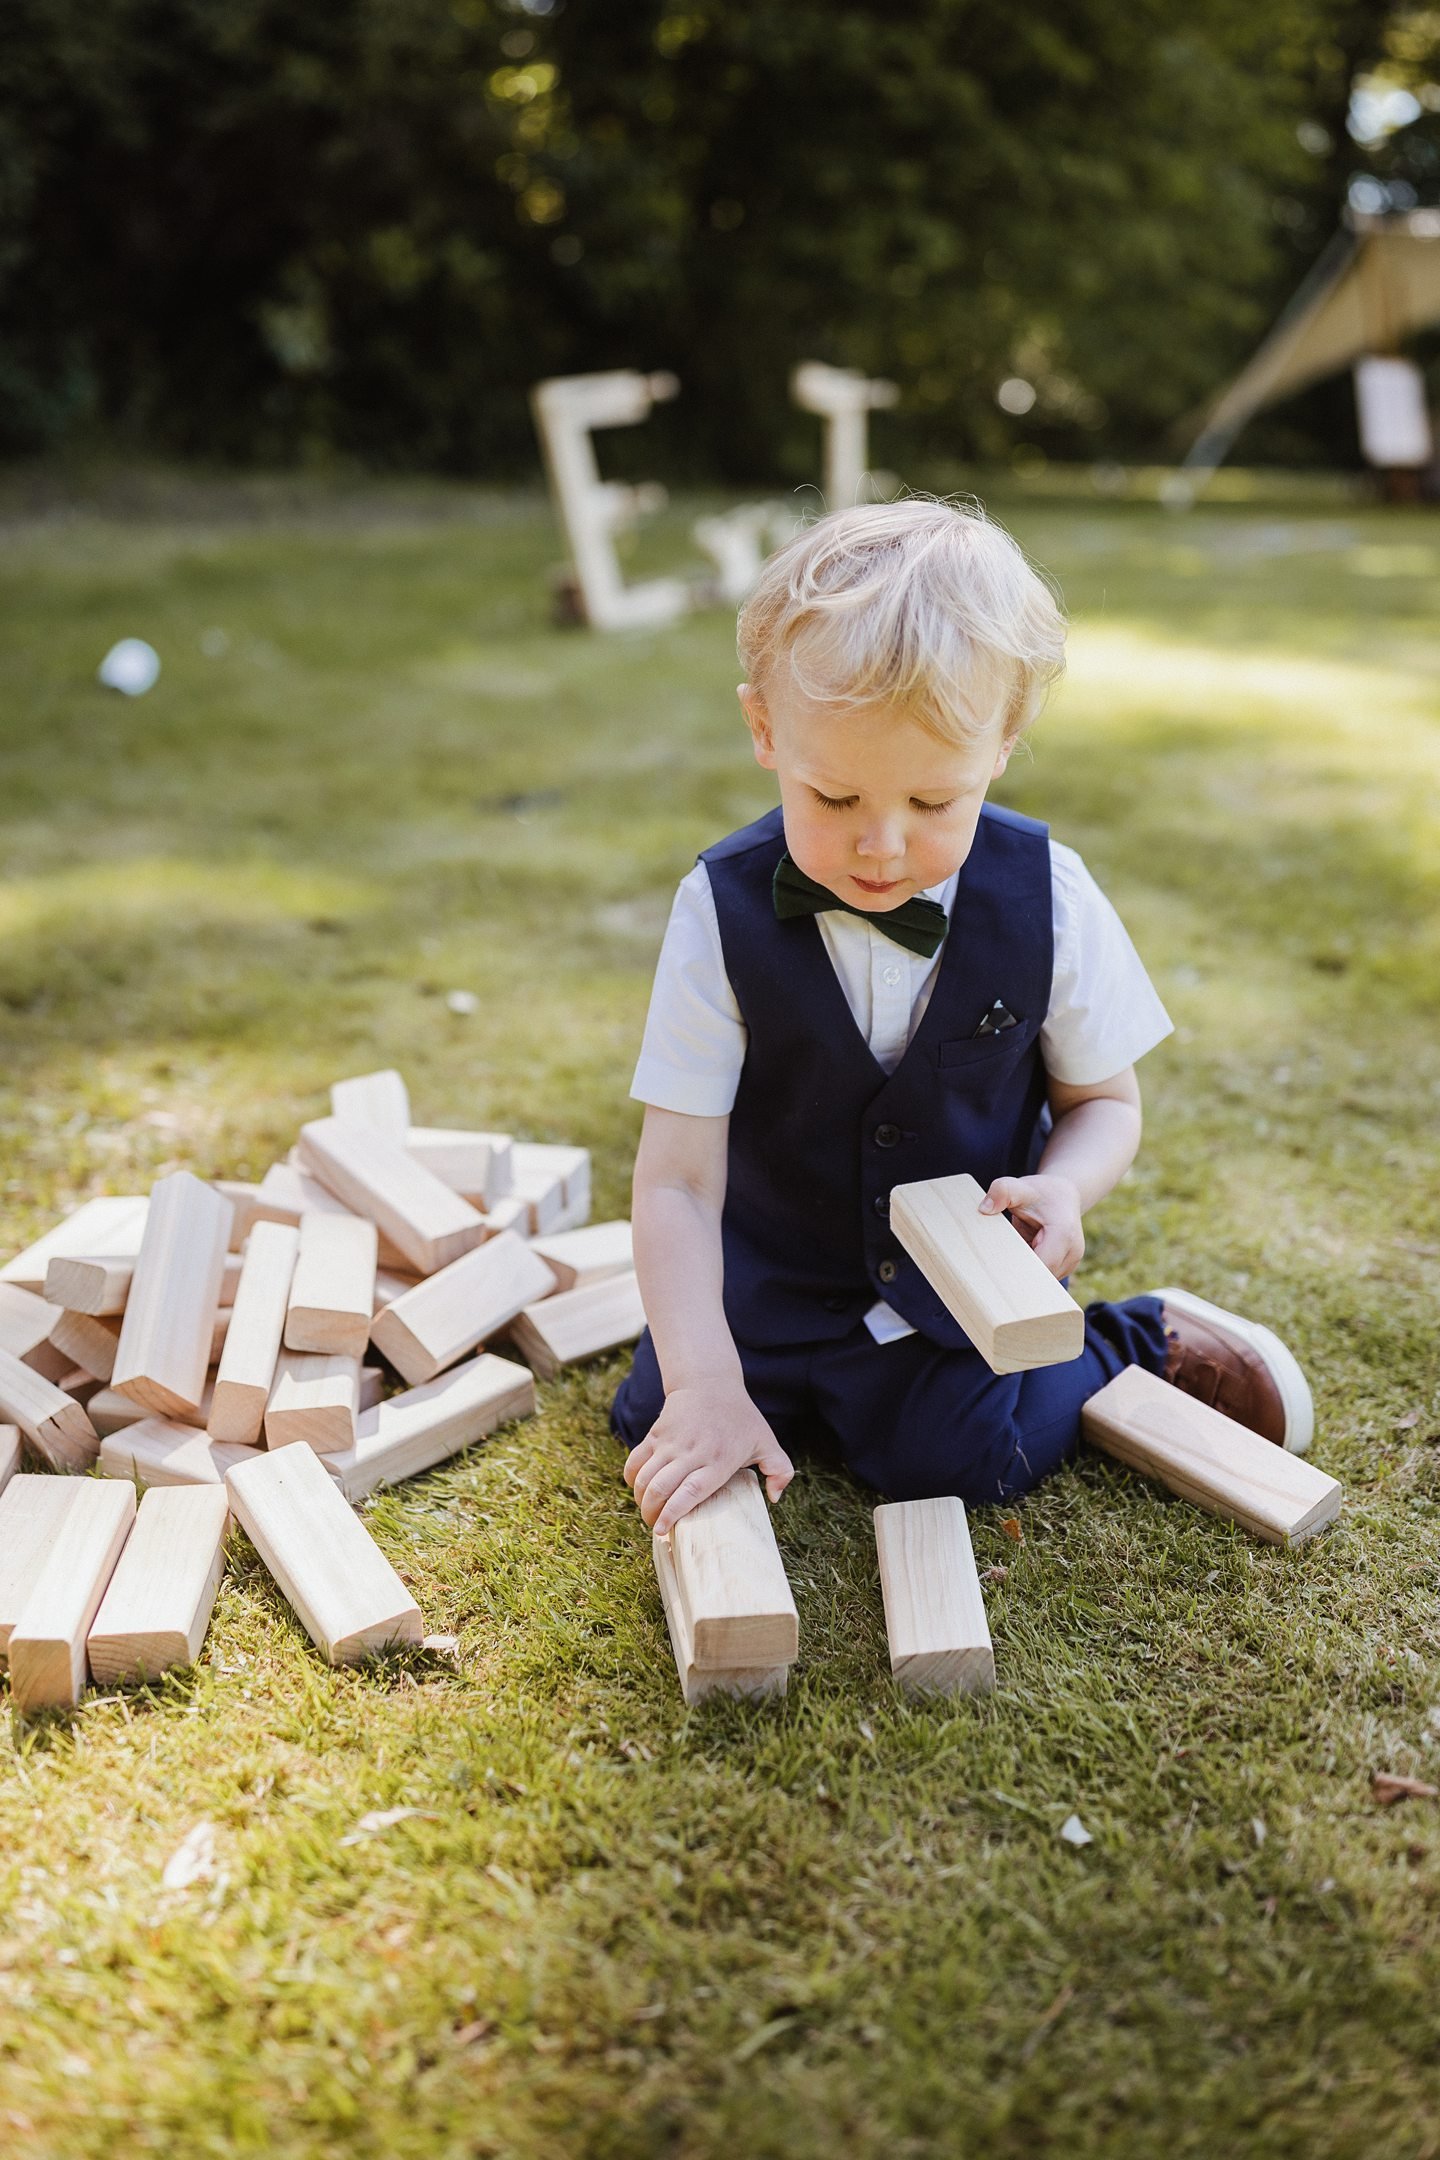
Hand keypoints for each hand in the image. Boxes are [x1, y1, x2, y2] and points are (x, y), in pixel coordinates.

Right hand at [623, 1382, 793, 1534]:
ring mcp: (670, 1443)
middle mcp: (691, 1453)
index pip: (690, 1492)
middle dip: (651, 1513)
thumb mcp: (767, 1441)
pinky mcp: (655, 1434)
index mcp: (718, 1460)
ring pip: (645, 1477)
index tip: (662, 1530)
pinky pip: (635, 1460)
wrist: (710, 1382)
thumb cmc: (741, 1417)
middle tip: (655, 1526)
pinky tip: (637, 1488)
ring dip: (640, 1499)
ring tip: (647, 1511)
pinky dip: (631, 1478)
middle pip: (661, 1489)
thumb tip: (775, 1498)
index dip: (672, 1514)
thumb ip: (780, 1471)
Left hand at [979, 1173, 1083, 1277]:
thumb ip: (1002, 1191)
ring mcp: (1070, 1262)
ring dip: (1024, 1275)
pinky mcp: (1065, 1268)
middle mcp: (1072, 1252)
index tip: (996, 1269)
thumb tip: (984, 1209)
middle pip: (1042, 1278)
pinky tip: (1016, 1264)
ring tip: (1006, 1262)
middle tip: (994, 1271)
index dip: (1019, 1272)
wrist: (1062, 1195)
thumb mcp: (1019, 1187)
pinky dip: (1029, 1274)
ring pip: (1042, 1282)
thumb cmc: (1039, 1192)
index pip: (1041, 1266)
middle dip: (1019, 1276)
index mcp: (1063, 1234)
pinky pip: (1043, 1279)